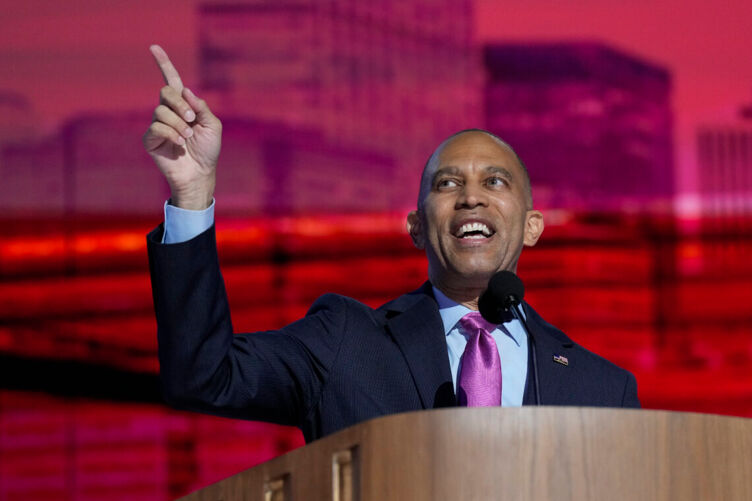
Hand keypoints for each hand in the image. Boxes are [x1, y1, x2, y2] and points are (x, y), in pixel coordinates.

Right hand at [142, 45, 221, 209]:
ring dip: (178, 123)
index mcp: (183, 106)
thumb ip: (201, 107)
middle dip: (179, 103)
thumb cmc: (208, 150)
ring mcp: (158, 125)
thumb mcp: (212, 125)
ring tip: (188, 136)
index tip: (154, 47)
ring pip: (161, 111)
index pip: (171, 80)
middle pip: (165, 92)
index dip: (163, 63)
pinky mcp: (150, 140)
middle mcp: (168, 113)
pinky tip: (179, 143)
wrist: (200, 173)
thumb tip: (185, 89)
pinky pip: (156, 127)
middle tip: (191, 119)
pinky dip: (170, 133)